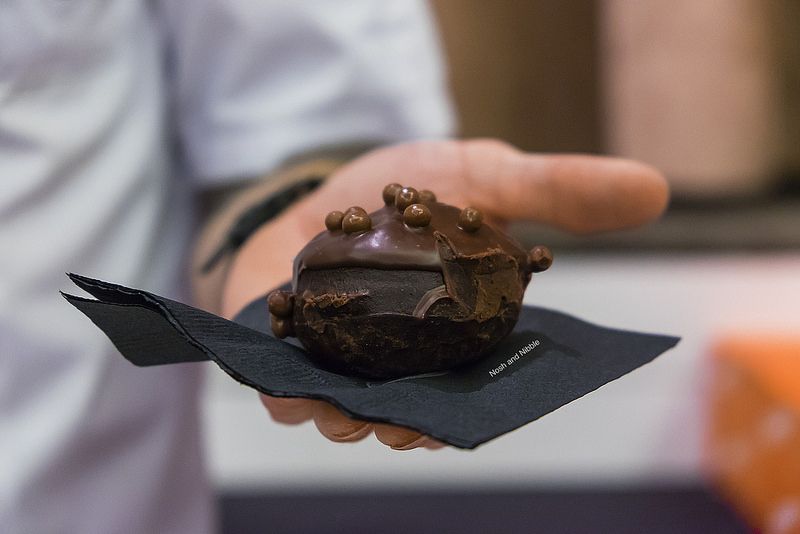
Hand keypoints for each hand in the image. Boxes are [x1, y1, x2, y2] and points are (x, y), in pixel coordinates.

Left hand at [221, 139, 668, 448]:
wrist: (319, 182)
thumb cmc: (403, 188)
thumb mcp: (484, 177)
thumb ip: (556, 191)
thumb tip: (655, 191)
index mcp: (455, 335)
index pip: (480, 385)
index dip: (483, 405)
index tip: (477, 411)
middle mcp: (402, 362)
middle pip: (415, 411)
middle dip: (414, 425)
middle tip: (412, 424)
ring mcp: (342, 363)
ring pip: (350, 413)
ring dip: (351, 419)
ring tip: (350, 412)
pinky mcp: (286, 354)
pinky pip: (286, 390)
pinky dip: (290, 395)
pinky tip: (293, 390)